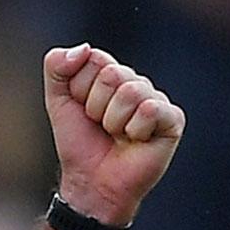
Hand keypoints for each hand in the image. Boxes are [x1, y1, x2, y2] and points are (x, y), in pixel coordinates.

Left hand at [43, 44, 184, 225]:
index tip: (83, 111)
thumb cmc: (79, 143)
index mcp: (112, 74)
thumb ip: (57, 66)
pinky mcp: (172, 119)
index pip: (94, 58)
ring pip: (130, 91)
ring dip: (113, 120)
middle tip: (101, 126)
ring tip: (117, 134)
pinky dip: (134, 130)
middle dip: (95, 106)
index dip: (80, 89)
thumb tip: (84, 48)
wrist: (91, 182)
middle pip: (112, 74)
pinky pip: (150, 109)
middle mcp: (136, 83)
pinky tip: (136, 140)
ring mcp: (156, 100)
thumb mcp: (57, 101)